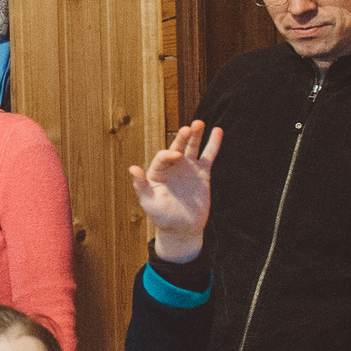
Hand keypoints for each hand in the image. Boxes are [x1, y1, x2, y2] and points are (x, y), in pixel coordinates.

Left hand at [129, 122, 221, 262]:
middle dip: (182, 138)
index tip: (177, 157)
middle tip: (188, 128)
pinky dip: (213, 143)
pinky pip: (208, 156)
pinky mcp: (202, 173)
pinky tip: (217, 131)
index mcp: (157, 171)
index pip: (162, 157)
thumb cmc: (162, 217)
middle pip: (177, 147)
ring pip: (192, 147)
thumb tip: (132, 168)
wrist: (182, 228)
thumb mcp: (148, 202)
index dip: (168, 155)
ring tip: (199, 123)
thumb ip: (140, 186)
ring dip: (196, 135)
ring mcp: (188, 168)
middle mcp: (172, 166)